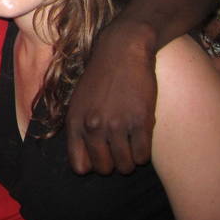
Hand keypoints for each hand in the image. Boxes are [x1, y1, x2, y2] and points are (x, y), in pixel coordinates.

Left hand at [66, 20, 156, 175]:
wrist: (122, 50)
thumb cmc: (101, 76)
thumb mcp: (78, 101)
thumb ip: (79, 129)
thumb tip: (84, 163)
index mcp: (75, 121)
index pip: (80, 166)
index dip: (92, 164)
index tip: (101, 155)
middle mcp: (93, 126)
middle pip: (104, 169)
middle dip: (113, 163)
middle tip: (119, 147)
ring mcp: (117, 125)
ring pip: (125, 166)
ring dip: (130, 159)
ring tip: (131, 142)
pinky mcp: (140, 121)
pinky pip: (143, 156)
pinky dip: (144, 152)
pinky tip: (142, 137)